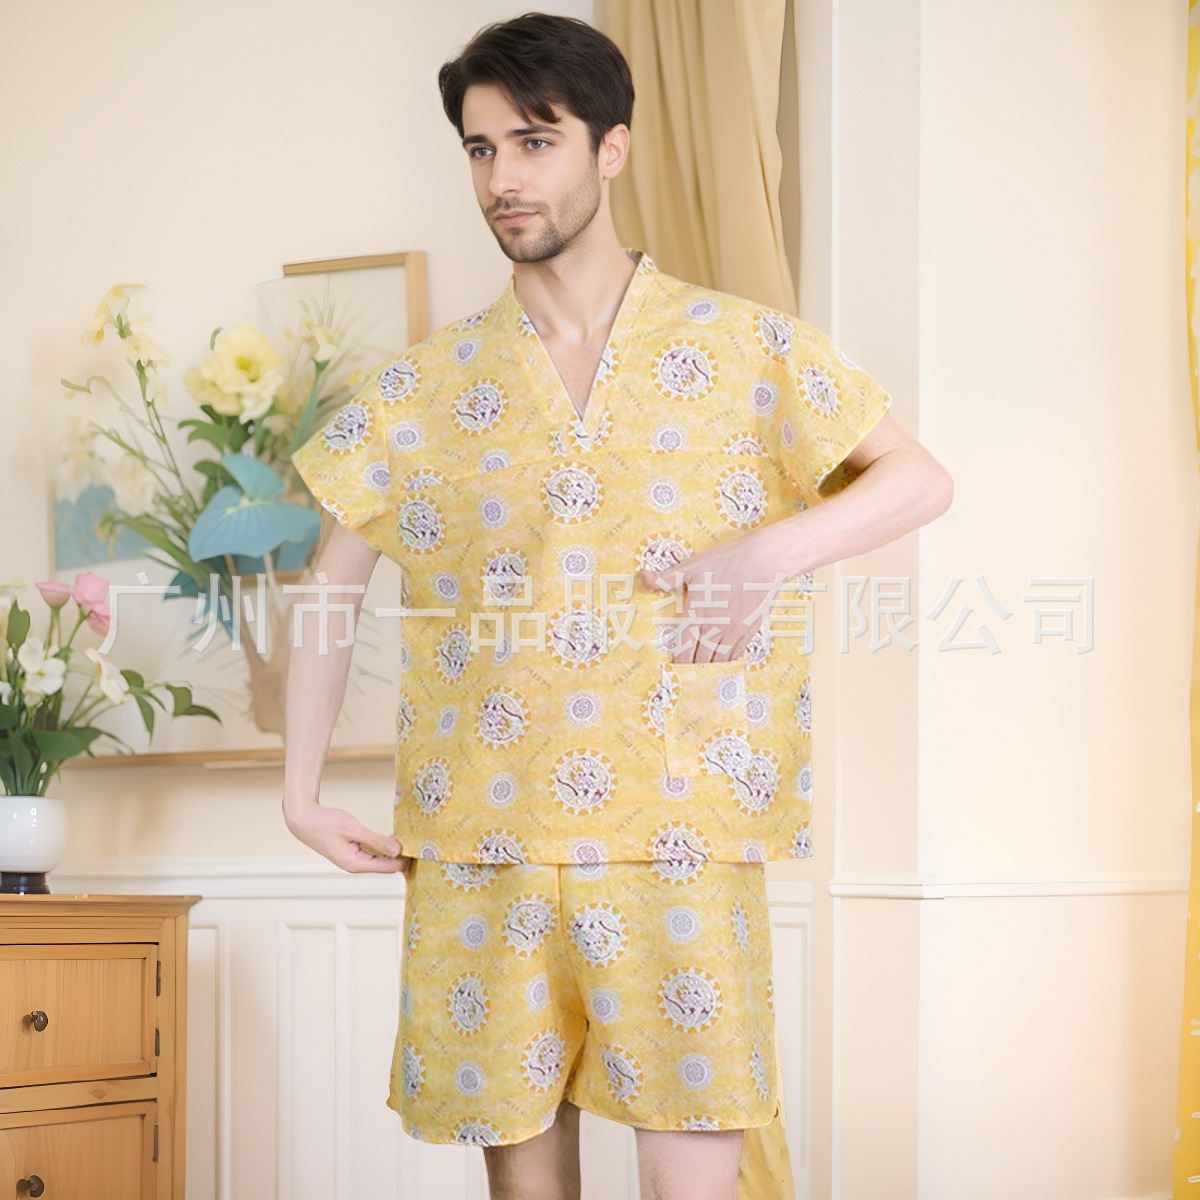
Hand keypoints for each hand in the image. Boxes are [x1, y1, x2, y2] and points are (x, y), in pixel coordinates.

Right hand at [285, 803, 414, 877]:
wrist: (302, 818)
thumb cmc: (324, 822)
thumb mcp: (353, 829)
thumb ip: (377, 840)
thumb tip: (398, 851)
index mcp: (355, 864)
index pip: (389, 867)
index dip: (406, 859)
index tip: (420, 849)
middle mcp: (355, 865)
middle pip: (386, 865)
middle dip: (402, 855)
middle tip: (419, 842)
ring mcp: (353, 859)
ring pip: (380, 858)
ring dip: (392, 849)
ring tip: (409, 839)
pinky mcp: (351, 852)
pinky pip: (372, 852)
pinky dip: (382, 845)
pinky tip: (392, 836)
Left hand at [638, 527, 793, 663]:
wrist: (764, 561)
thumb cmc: (727, 561)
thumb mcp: (692, 567)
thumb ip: (667, 578)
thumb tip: (643, 576)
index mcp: (696, 615)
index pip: (684, 649)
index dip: (678, 664)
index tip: (673, 672)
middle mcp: (714, 628)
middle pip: (701, 660)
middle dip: (693, 670)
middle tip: (687, 679)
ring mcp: (734, 631)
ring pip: (719, 661)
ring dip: (711, 670)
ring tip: (704, 678)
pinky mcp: (750, 630)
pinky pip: (737, 654)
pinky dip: (729, 663)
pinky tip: (725, 666)